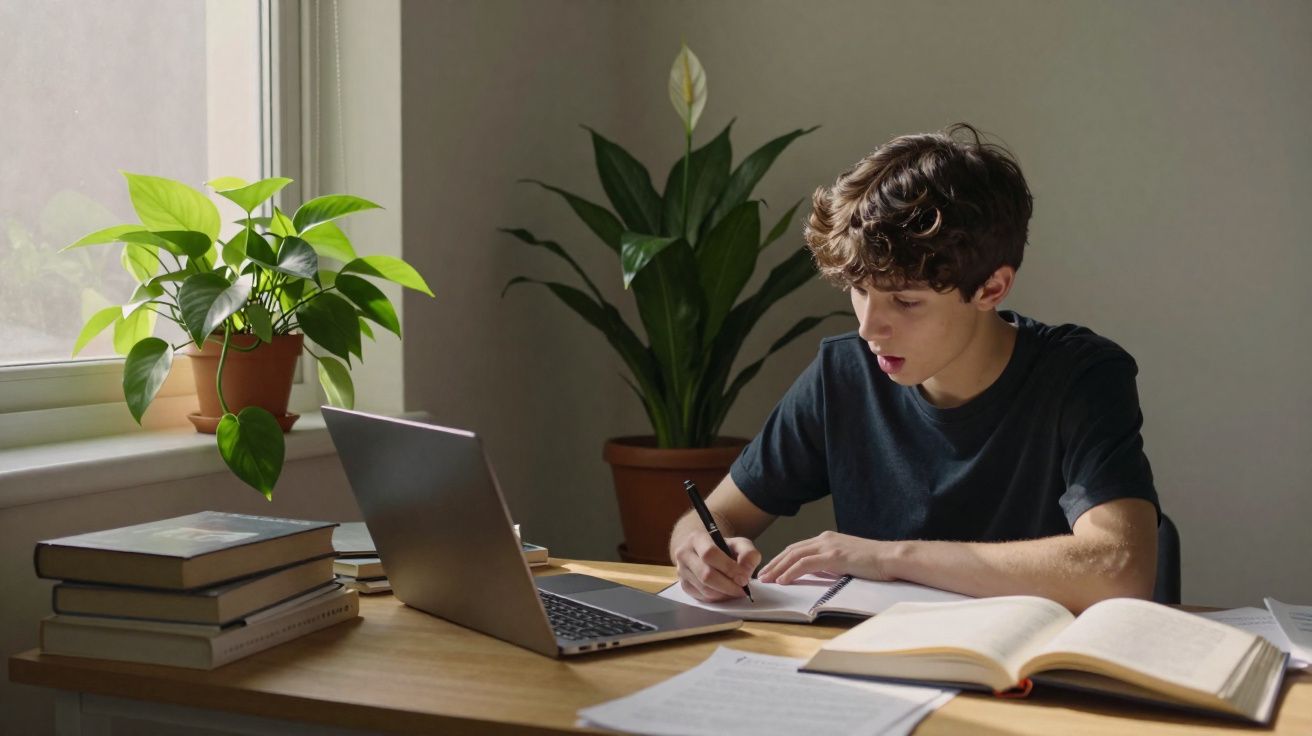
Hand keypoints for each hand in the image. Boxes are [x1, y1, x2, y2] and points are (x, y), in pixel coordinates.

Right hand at [671, 531, 760, 602]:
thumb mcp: (738, 543)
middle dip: (728, 586)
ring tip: (736, 591)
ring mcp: (682, 571)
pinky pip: (702, 597)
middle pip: (706, 575)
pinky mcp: (684, 585)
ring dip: (724, 594)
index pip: (710, 554)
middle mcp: (684, 554)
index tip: (744, 578)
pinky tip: (726, 593)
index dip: (728, 568)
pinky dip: (717, 598)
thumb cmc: (722, 547)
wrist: (702, 550)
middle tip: (742, 589)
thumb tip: (745, 572)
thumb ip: (748, 554)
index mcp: (697, 539)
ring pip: (704, 589)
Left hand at [758, 531, 895, 584]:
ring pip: (795, 556)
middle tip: (762, 575)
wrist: (891, 558)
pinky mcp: (834, 556)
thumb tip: (818, 573)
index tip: (771, 570)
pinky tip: (783, 580)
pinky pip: (805, 564)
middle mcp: (825, 539)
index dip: (782, 559)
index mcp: (828, 539)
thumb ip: (831, 564)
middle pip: (792, 550)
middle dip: (775, 563)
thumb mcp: (847, 561)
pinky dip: (791, 572)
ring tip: (767, 579)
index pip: (798, 548)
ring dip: (778, 568)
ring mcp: (829, 546)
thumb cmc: (874, 563)